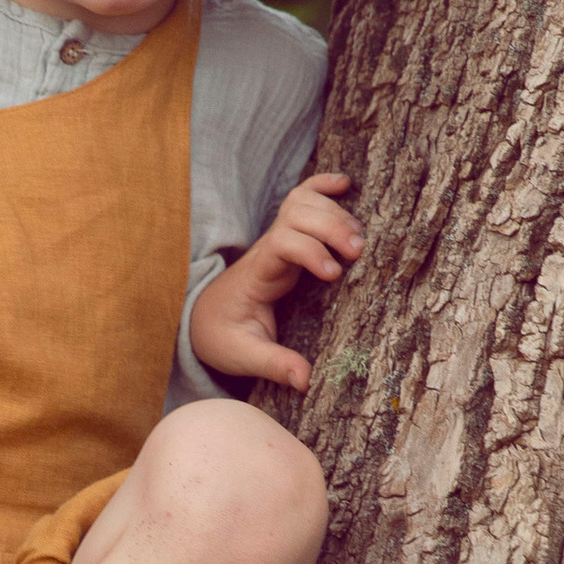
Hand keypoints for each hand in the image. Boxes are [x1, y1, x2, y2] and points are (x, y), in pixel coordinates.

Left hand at [187, 174, 360, 392]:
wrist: (205, 319)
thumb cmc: (224, 336)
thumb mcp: (244, 355)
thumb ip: (273, 365)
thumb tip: (305, 380)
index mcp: (256, 274)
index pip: (280, 243)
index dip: (309, 250)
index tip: (333, 274)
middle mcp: (267, 249)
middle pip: (296, 214)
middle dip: (330, 225)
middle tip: (358, 252)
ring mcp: (278, 239)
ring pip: (302, 202)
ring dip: (334, 212)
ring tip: (359, 241)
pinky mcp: (288, 238)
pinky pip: (301, 199)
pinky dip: (322, 186)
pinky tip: (345, 182)